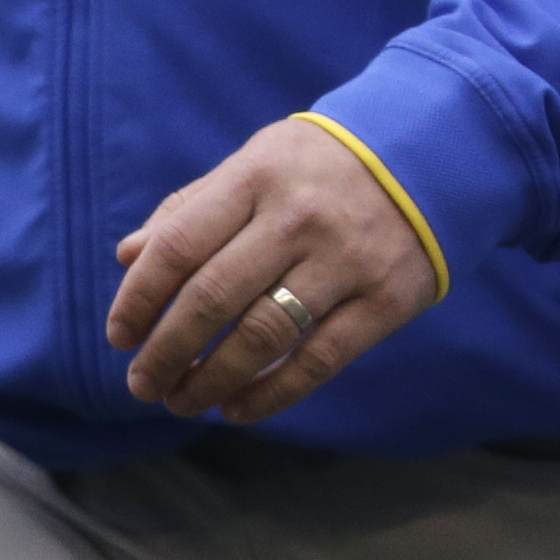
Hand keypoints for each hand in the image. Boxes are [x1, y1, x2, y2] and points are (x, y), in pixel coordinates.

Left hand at [106, 118, 438, 422]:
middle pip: (212, 299)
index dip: (140, 299)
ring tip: (181, 400)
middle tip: (142, 385)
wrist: (438, 150)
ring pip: (262, 336)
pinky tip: (236, 408)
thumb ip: (193, 207)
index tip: (121, 336)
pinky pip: (320, 359)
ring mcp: (348, 259)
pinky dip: (270, 394)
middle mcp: (301, 217)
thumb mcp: (258, 162)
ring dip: (209, 381)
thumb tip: (128, 257)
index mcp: (258, 176)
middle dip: (166, 353)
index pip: (179, 247)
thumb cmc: (324, 165)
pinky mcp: (388, 297)